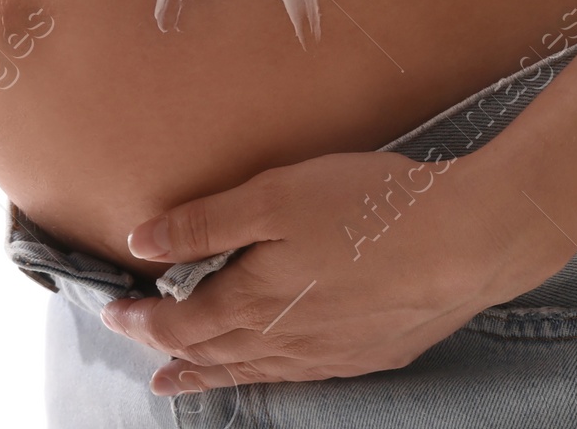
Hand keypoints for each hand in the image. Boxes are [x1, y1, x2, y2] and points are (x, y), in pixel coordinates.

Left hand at [100, 150, 562, 394]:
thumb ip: (206, 222)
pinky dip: (267, 373)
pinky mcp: (369, 353)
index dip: (143, 317)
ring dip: (212, 374)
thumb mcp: (276, 196)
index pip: (179, 320)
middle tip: (145, 358)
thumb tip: (140, 242)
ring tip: (183, 380)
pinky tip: (275, 367)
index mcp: (252, 302)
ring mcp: (328, 354)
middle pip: (211, 353)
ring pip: (253, 370)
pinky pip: (298, 373)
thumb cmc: (367, 208)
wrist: (462, 243)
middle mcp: (283, 340)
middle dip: (171, 351)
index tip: (115, 309)